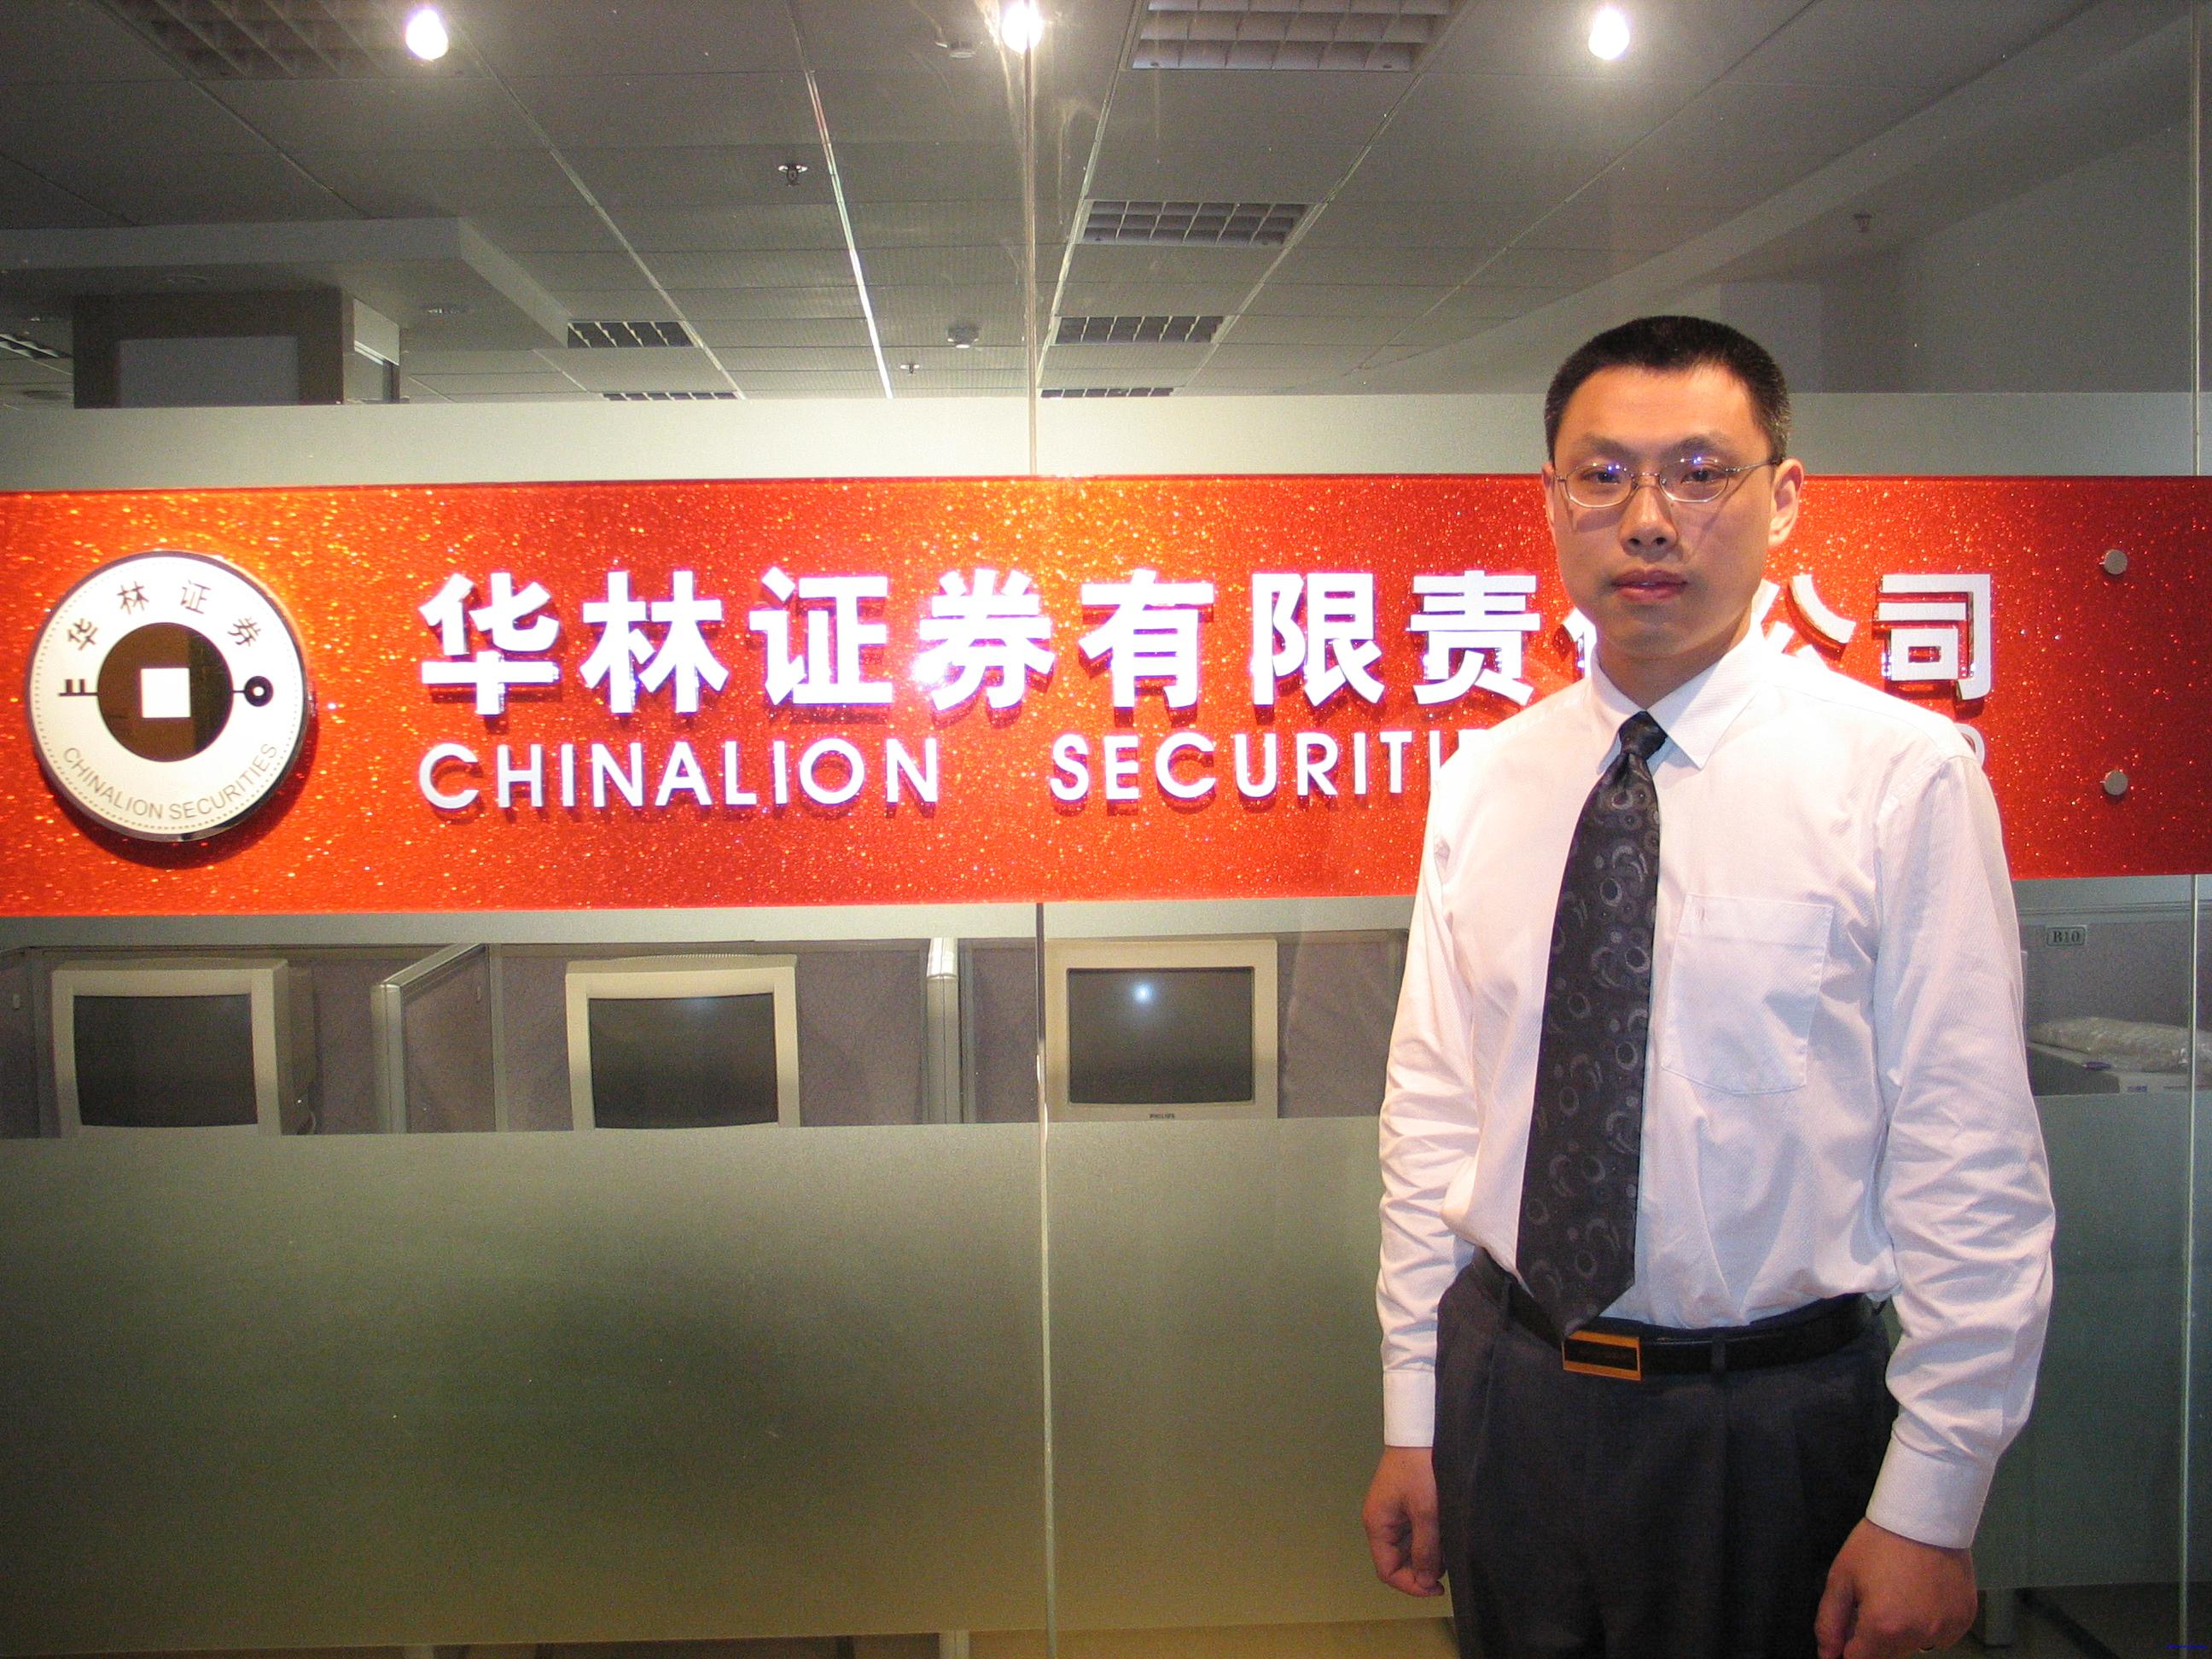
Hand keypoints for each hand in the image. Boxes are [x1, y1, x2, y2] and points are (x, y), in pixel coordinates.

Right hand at [1362, 1444, 1444, 1597]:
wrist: (1420, 1432)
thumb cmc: (1420, 1470)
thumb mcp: (1426, 1513)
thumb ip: (1425, 1550)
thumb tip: (1425, 1582)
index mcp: (1377, 1525)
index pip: (1387, 1571)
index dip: (1411, 1585)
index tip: (1438, 1588)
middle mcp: (1381, 1522)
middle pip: (1397, 1561)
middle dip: (1421, 1569)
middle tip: (1447, 1565)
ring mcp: (1392, 1514)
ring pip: (1407, 1549)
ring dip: (1427, 1554)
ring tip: (1448, 1547)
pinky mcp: (1404, 1505)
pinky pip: (1414, 1533)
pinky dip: (1429, 1540)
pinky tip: (1444, 1534)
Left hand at [1815, 1517, 1977, 1657]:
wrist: (1924, 1516)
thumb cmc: (1880, 1542)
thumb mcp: (1841, 1576)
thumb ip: (1829, 1622)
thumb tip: (1827, 1654)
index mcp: (1883, 1627)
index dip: (1850, 1647)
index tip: (1851, 1629)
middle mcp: (1918, 1636)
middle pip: (1888, 1655)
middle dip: (1876, 1635)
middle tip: (1876, 1598)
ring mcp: (1945, 1630)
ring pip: (1915, 1645)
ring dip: (1904, 1631)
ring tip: (1900, 1592)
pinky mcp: (1963, 1620)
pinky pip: (1940, 1634)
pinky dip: (1929, 1622)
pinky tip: (1922, 1594)